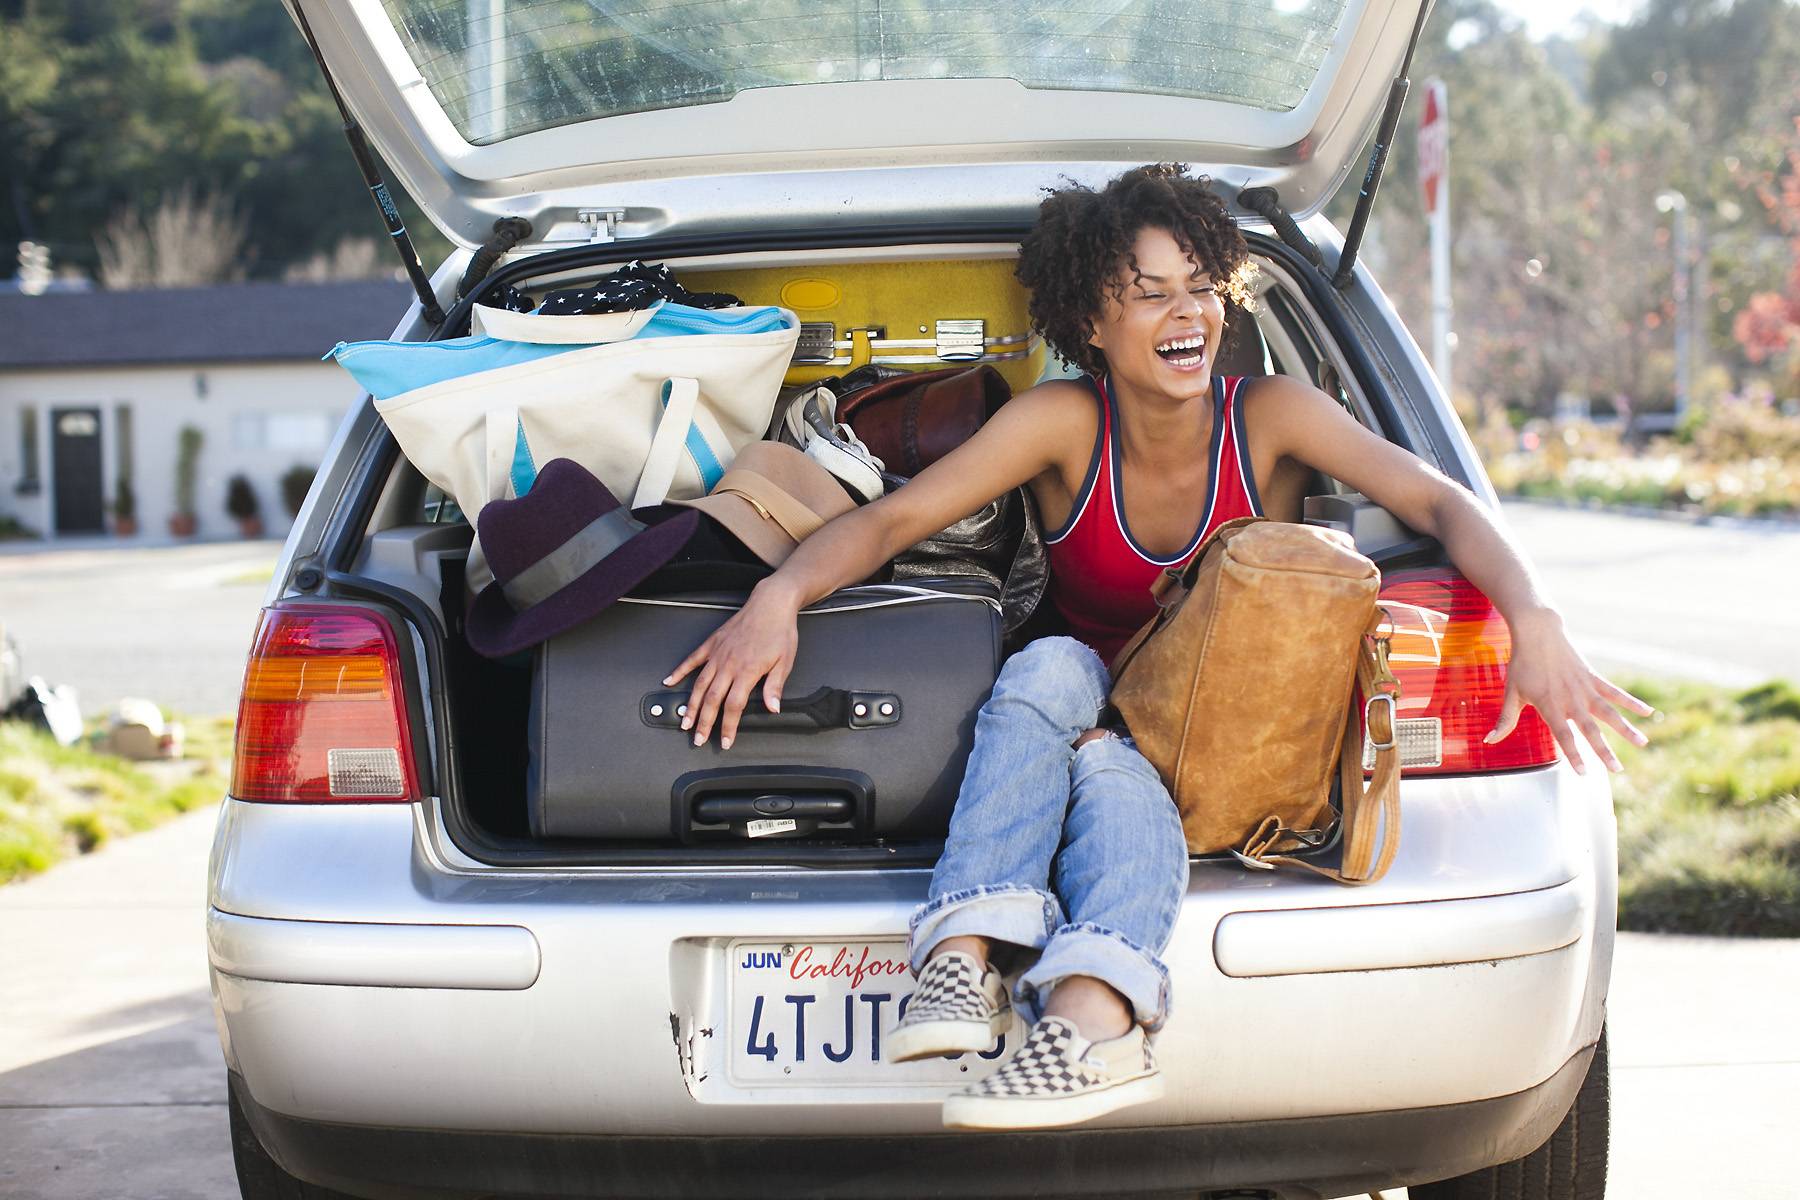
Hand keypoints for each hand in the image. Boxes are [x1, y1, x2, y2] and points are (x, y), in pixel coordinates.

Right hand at [664, 581, 800, 749]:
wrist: (770, 604)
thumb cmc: (779, 631)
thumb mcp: (785, 661)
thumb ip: (774, 687)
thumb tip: (773, 708)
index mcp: (747, 671)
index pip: (733, 706)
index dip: (728, 726)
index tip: (725, 741)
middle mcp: (728, 664)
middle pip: (711, 700)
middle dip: (704, 723)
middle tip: (698, 739)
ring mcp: (717, 654)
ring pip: (699, 684)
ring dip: (690, 705)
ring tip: (684, 721)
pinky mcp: (712, 643)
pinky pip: (692, 660)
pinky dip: (679, 671)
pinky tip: (670, 681)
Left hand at [1488, 608, 1652, 774]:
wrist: (1538, 633)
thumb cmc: (1522, 665)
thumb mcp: (1510, 693)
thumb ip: (1505, 720)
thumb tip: (1489, 741)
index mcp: (1550, 705)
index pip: (1563, 736)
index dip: (1574, 755)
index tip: (1584, 773)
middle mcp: (1571, 699)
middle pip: (1591, 729)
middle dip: (1604, 751)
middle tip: (1618, 770)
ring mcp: (1585, 688)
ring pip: (1609, 712)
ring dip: (1627, 728)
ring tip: (1643, 743)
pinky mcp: (1593, 677)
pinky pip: (1615, 692)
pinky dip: (1631, 702)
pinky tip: (1648, 712)